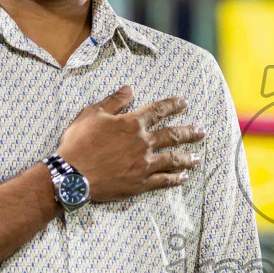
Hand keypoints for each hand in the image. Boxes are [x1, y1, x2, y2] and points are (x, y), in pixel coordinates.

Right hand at [57, 85, 205, 201]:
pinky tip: (184, 178)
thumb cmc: (78, 143)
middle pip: (173, 136)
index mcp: (132, 124)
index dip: (172, 105)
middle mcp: (143, 143)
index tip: (184, 103)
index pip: (158, 111)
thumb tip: (129, 89)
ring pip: (172, 159)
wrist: (71, 175)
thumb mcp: (92, 114)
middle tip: (202, 131)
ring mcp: (144, 164)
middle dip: (189, 132)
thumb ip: (113, 101)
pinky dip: (175, 179)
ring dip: (187, 157)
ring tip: (198, 157)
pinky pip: (163, 180)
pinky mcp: (140, 183)